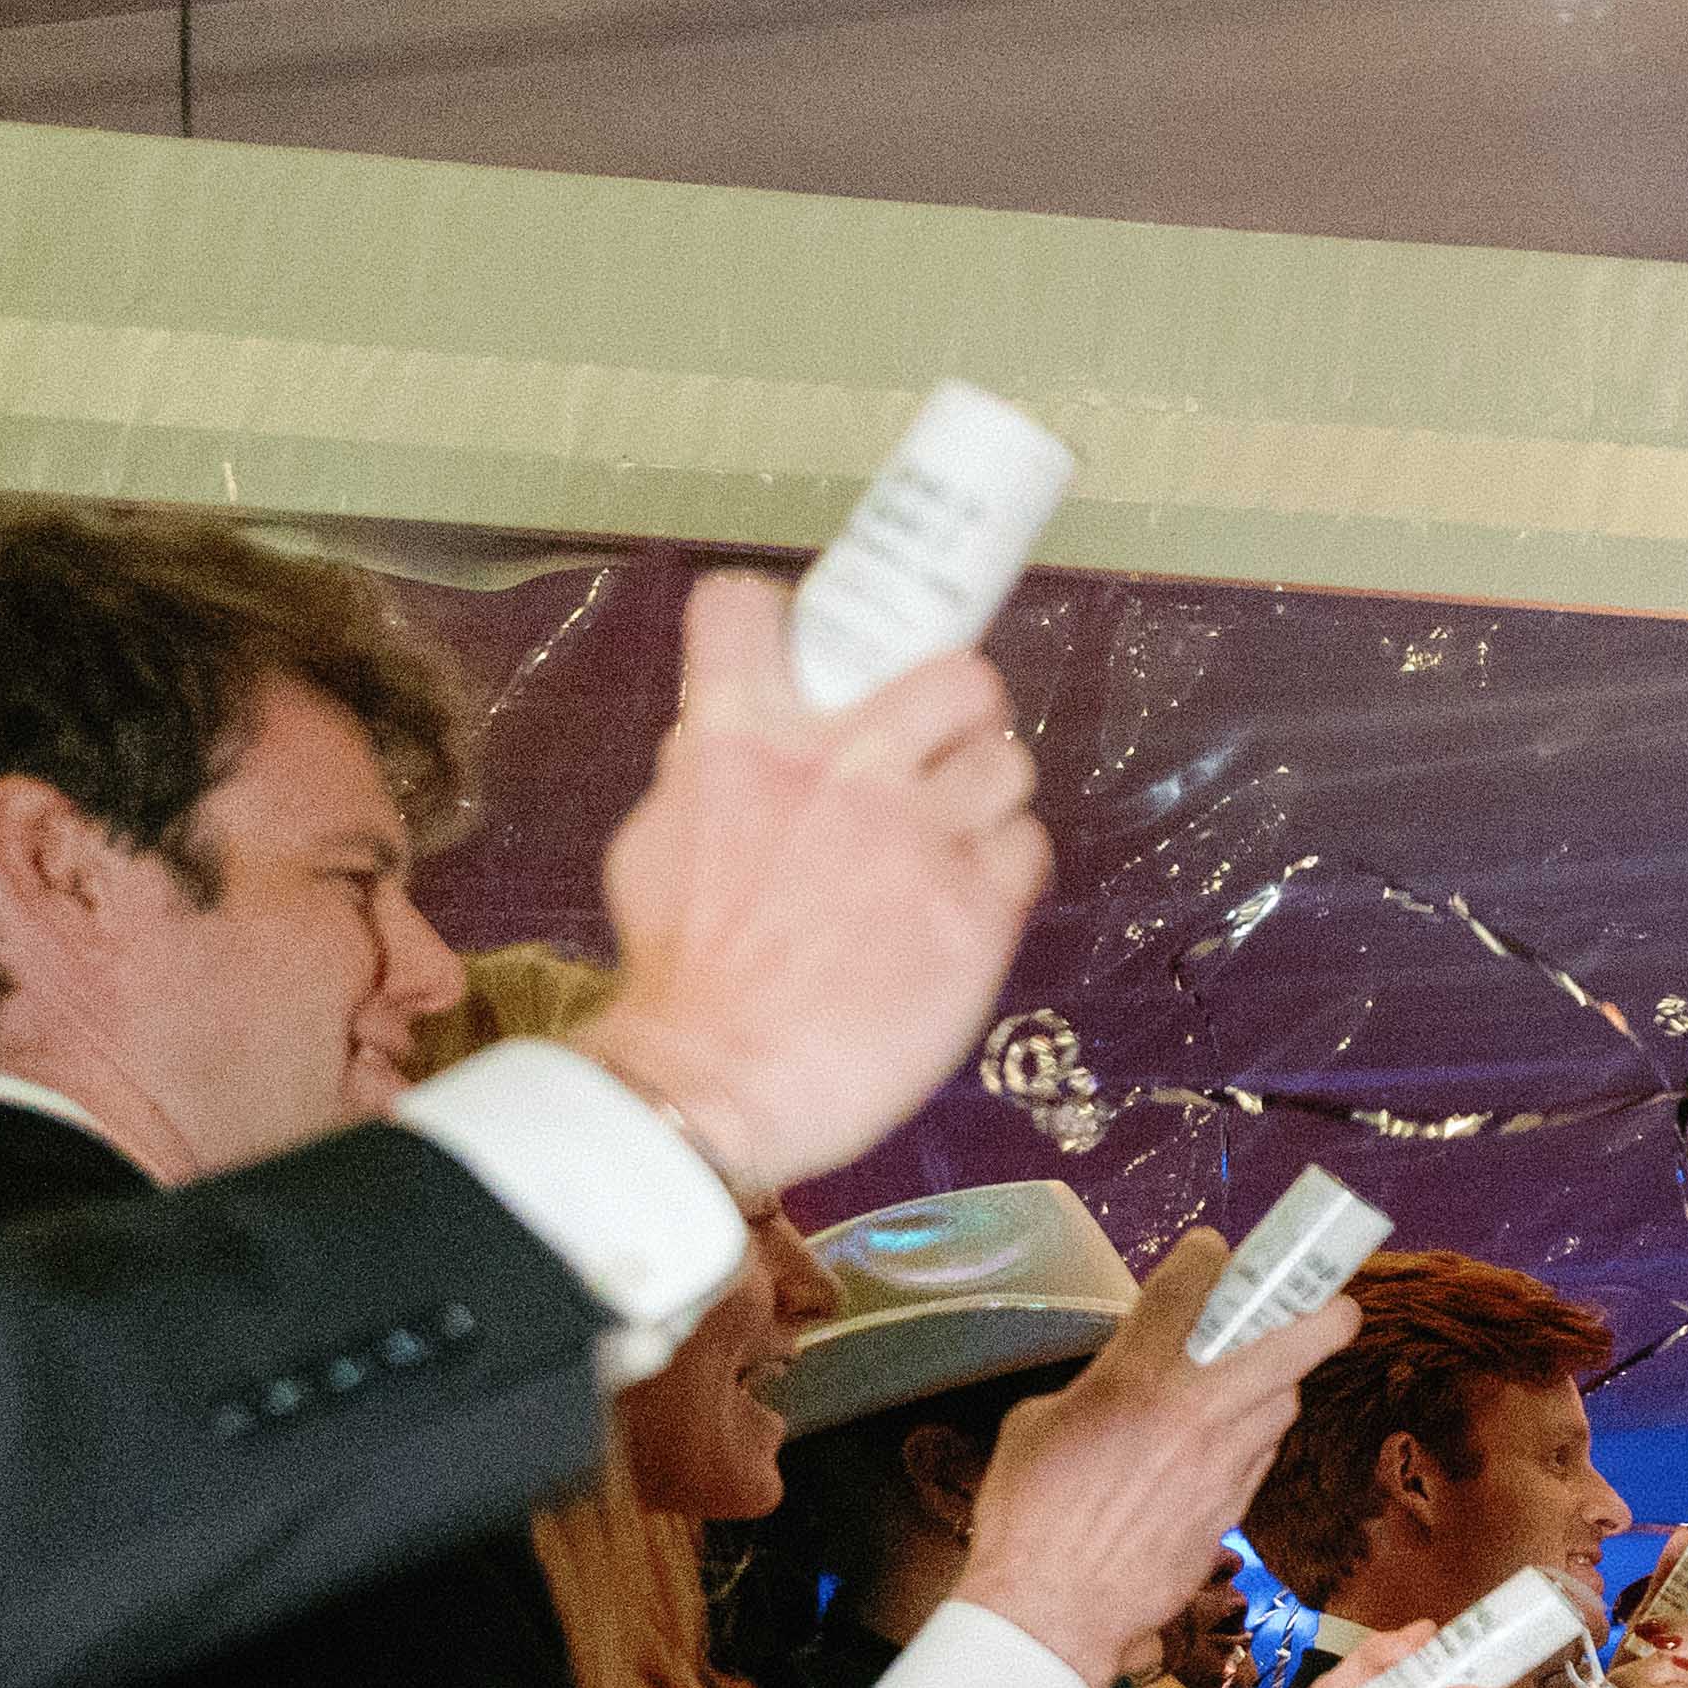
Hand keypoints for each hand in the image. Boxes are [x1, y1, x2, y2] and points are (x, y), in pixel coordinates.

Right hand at [559, 574, 1062, 1193]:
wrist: (716, 1078)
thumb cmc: (685, 973)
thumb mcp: (659, 841)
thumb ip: (713, 771)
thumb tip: (740, 737)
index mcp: (740, 741)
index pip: (750, 609)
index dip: (791, 616)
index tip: (823, 647)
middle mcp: (840, 770)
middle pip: (957, 673)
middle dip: (962, 701)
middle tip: (945, 741)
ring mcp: (917, 836)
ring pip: (1009, 763)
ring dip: (989, 792)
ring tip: (956, 832)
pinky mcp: (976, 910)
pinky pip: (1028, 849)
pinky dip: (1008, 867)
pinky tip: (970, 896)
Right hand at [948, 1232, 1328, 1682]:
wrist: (1055, 1606)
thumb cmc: (1028, 1514)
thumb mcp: (1038, 1422)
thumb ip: (1095, 1386)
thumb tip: (1122, 1378)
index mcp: (1134, 1378)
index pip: (1185, 1293)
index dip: (1206, 1260)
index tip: (1216, 1250)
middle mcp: (1193, 1413)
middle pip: (1284, 1347)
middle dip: (1323, 1318)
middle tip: (1339, 1304)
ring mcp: (1223, 1464)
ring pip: (1283, 1403)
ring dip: (1284, 1380)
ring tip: (1271, 1368)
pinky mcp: (1232, 1509)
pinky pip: (1261, 1452)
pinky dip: (1257, 1432)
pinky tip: (1237, 1430)